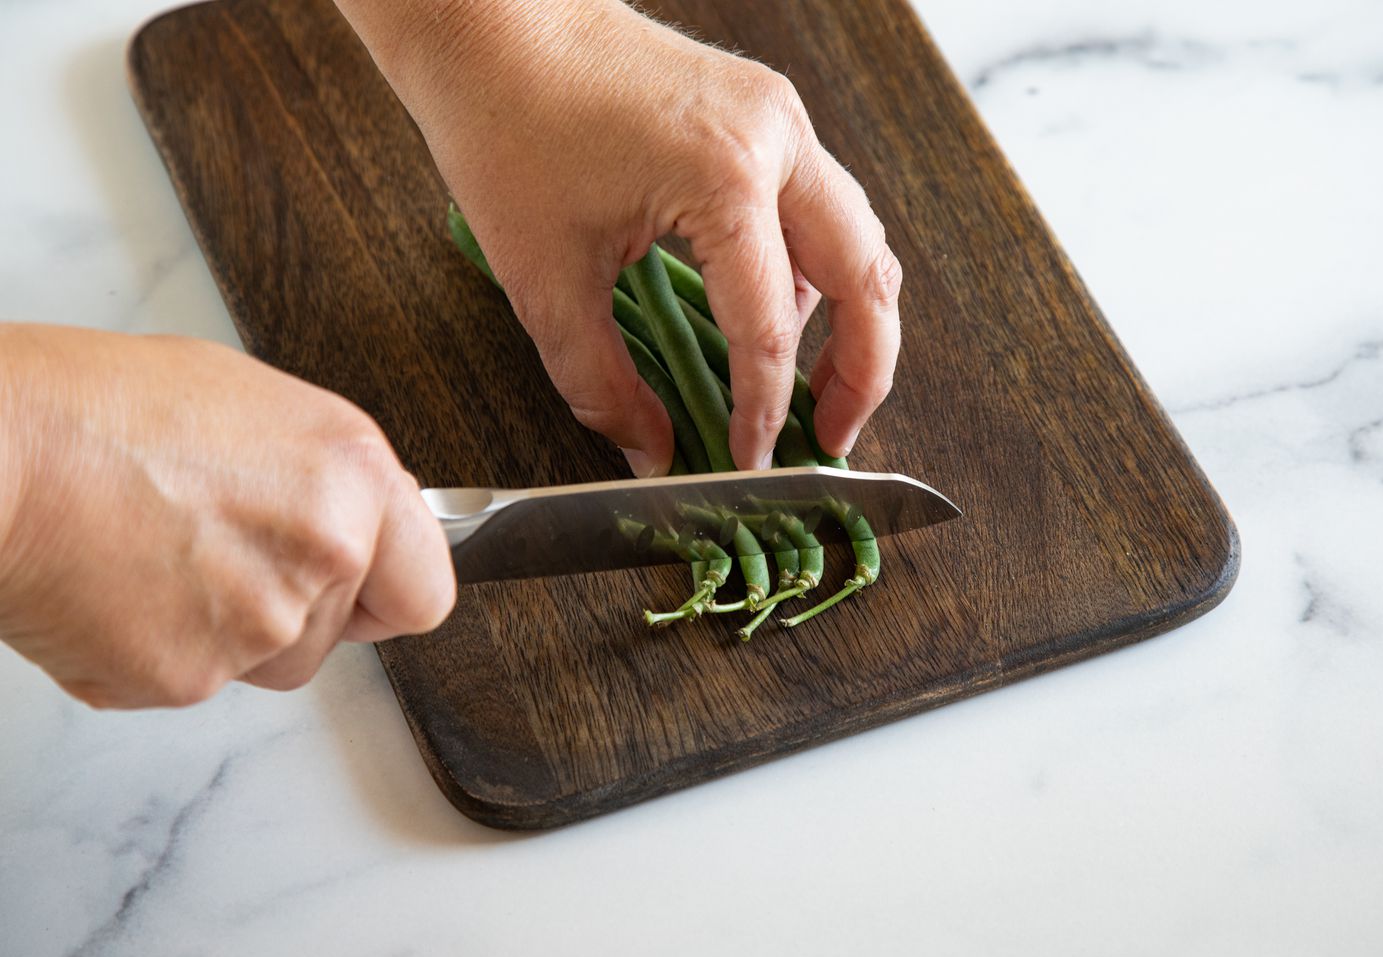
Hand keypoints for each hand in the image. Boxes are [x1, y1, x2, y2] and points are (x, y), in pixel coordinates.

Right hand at [0, 325, 455, 708]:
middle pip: (337, 631)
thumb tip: (350, 516)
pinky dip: (157, 646)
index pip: (426, 591)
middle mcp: (322, 555)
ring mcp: (257, 625)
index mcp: (352, 478)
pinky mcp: (185, 678)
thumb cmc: (96, 409)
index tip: (368, 587)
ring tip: (157, 552)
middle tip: (215, 540)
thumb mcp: (251, 403)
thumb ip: (325, 476)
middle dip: (289, 601)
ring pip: (268, 661)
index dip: (391, 591)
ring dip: (228, 628)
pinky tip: (117, 584)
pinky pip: (193, 680)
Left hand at [337, 0, 901, 472]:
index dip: (763, 412)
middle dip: (861, 374)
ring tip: (812, 392)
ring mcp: (778, 119)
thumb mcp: (544, 280)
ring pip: (858, 240)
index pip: (771, 330)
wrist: (489, 25)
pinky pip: (821, 207)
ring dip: (850, 322)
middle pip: (868, 279)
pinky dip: (817, 273)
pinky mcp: (764, 114)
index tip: (748, 462)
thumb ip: (603, 385)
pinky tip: (776, 319)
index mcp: (726, 179)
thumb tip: (650, 454)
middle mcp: (775, 140)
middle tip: (829, 441)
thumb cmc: (504, 124)